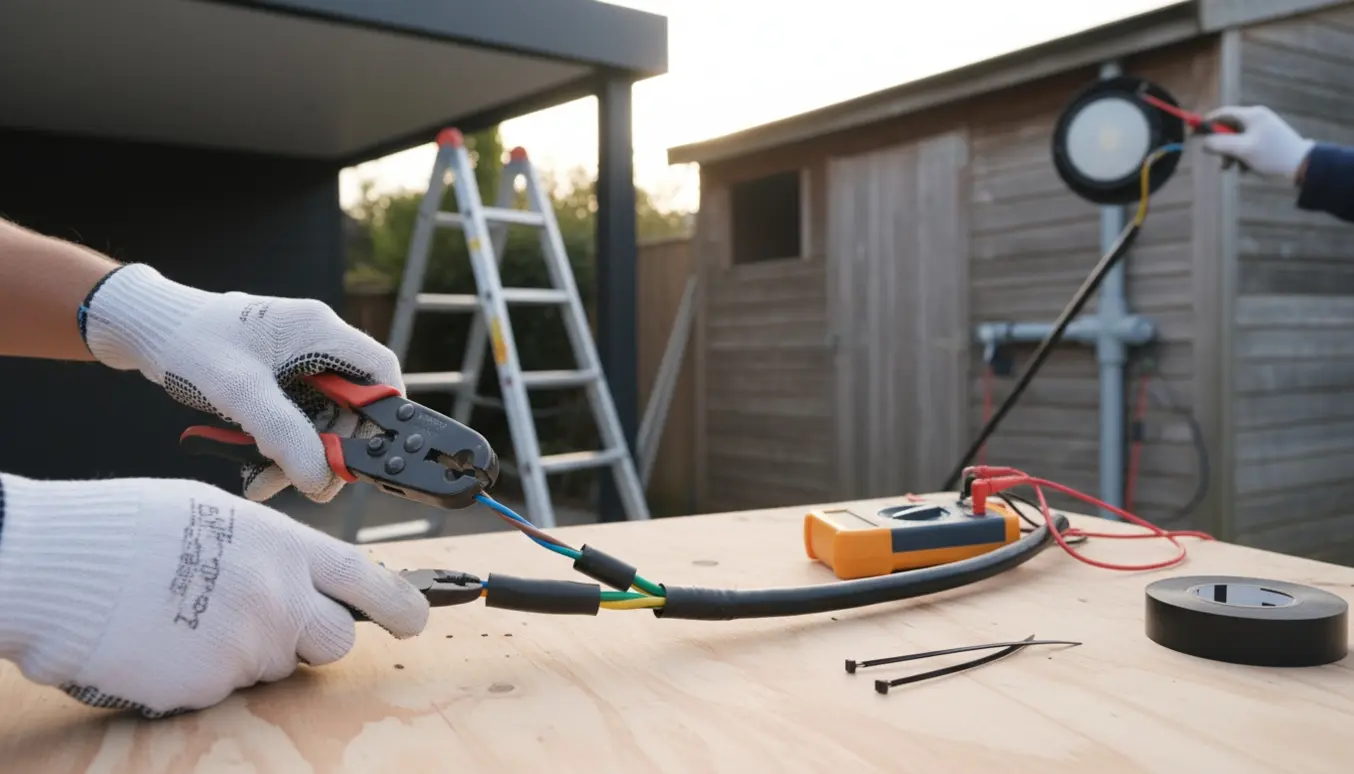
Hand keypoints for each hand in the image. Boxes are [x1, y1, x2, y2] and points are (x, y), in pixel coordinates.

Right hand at [0, 473, 428, 717]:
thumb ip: (271, 549)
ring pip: (272, 665)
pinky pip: (222, 690)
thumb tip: (293, 572)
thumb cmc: (131, 528)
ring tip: (191, 617)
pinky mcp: (207, 689)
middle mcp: (278, 600)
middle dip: (311, 636)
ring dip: (247, 652)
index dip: (402, 605)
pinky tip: (165, 642)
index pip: (368, 581)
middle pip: (333, 641)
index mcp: (286, 548)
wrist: (62, 566)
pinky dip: (201, 673)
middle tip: (265, 619)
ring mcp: (245, 649)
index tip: (416, 620)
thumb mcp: (220, 515)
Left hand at [80, 264, 405, 502]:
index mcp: (319, 331)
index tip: (372, 454)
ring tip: (264, 483)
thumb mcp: (239, 391)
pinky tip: (253, 472)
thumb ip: (284, 434)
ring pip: (319, 421)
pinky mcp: (275, 381)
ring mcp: (295, 364)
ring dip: (298, 456)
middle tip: (306, 482)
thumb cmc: (189, 342)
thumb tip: (321, 478)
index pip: (380, 372)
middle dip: (329, 449)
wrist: (142, 328)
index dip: (385, 415)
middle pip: (349, 406)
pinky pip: (292, 422)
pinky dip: (277, 449)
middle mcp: (315, 345)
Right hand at [1200, 105, 1315, 181]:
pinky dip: (1242, 156)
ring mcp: (1264, 128)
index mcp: (1252, 115)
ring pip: (1237, 139)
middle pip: (1228, 128)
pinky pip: (1247, 145)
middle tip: (1221, 161)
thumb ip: (1219, 144)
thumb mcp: (1242, 151)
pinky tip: (1247, 168)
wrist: (1303, 167)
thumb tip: (1204, 142)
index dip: (1205, 123)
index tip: (1193, 135)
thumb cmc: (1272, 157)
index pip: (1222, 113)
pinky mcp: (1268, 140)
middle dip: (1221, 145)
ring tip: (1235, 168)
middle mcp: (1257, 118)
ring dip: (1232, 154)